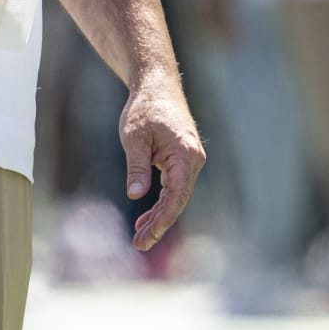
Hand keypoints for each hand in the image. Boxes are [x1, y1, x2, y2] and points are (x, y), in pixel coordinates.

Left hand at [120, 78, 204, 251]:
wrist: (156, 84)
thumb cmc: (145, 108)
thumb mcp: (134, 138)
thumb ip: (137, 168)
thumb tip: (136, 196)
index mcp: (185, 155)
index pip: (177, 196)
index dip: (162, 220)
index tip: (146, 237)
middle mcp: (193, 160)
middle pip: (178, 200)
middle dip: (159, 224)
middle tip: (139, 245)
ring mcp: (190, 160)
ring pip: (176, 196)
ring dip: (159, 215)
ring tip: (140, 236)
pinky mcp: (183, 159)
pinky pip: (174, 187)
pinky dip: (161, 202)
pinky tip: (146, 217)